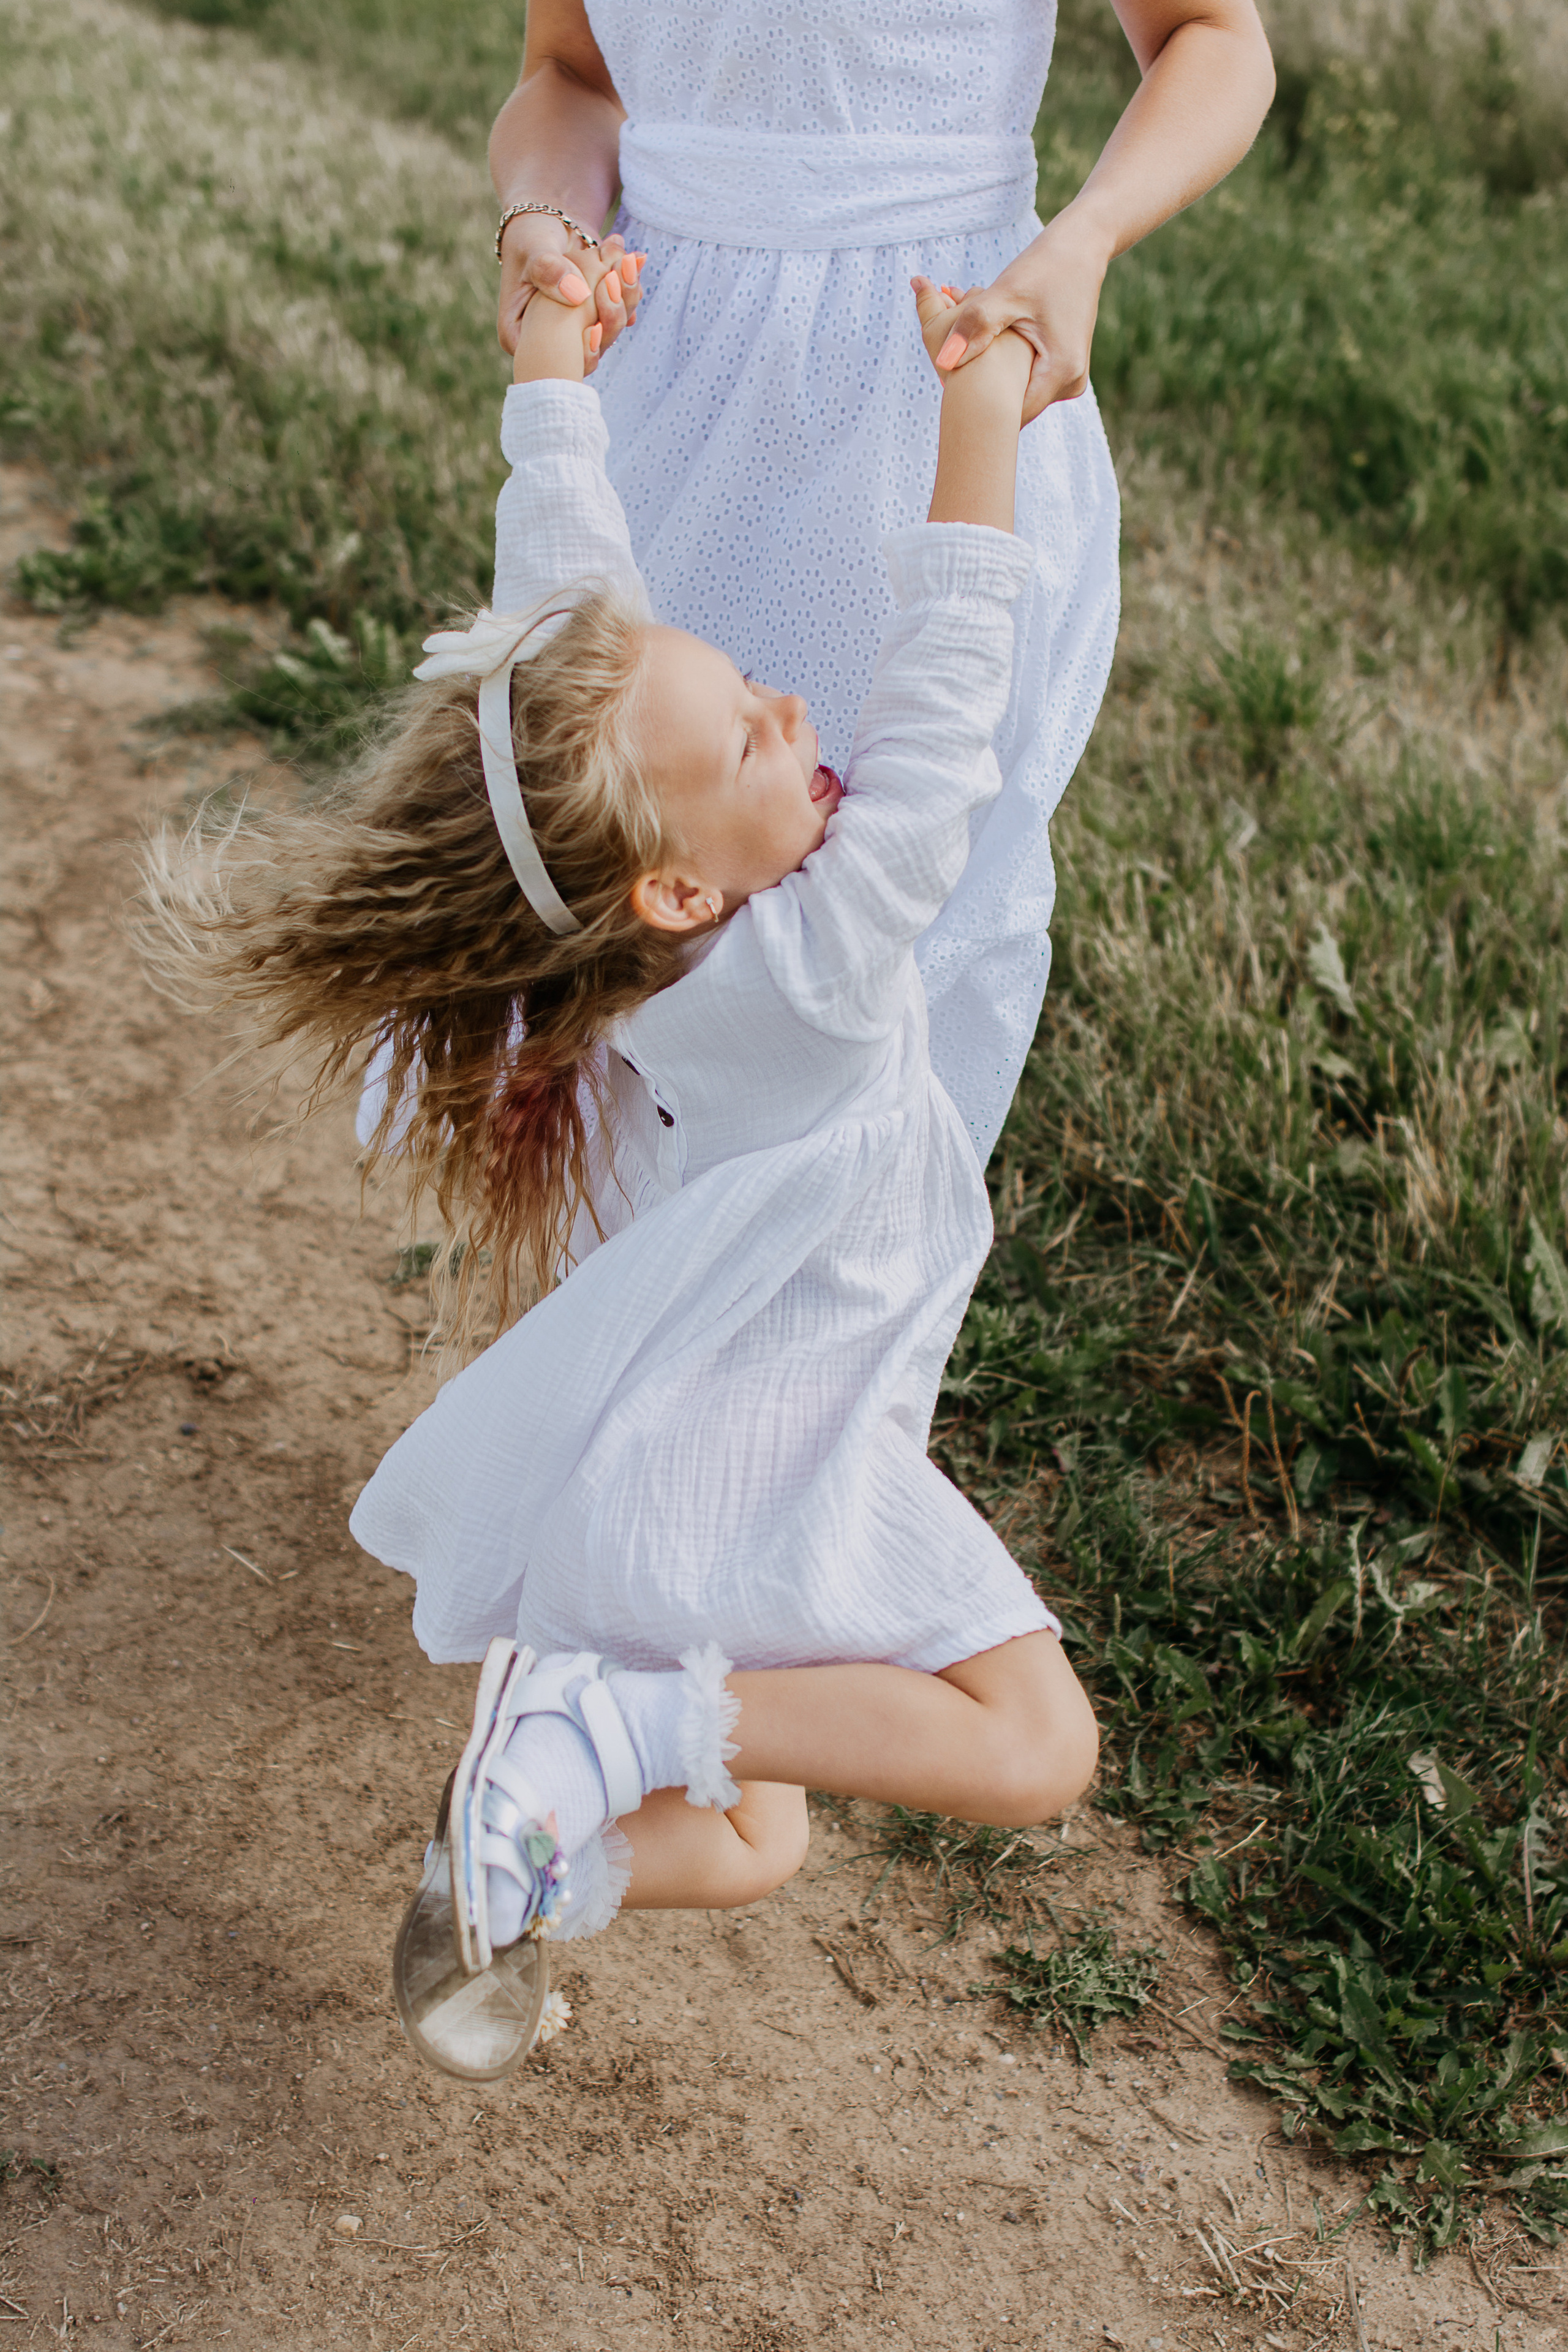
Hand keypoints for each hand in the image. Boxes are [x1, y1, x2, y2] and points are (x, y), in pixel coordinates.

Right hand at [512, 240, 634, 383]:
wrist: (549, 223)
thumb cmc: (530, 236)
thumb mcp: (533, 249)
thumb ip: (549, 270)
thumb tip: (579, 295)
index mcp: (522, 336)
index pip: (552, 359)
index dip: (578, 350)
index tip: (596, 327)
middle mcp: (550, 341)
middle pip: (587, 349)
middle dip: (610, 315)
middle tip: (617, 276)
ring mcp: (576, 333)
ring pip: (608, 332)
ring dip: (625, 297)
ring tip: (629, 260)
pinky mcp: (597, 319)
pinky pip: (619, 315)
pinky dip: (628, 290)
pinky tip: (633, 264)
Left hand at [926, 213, 1110, 425]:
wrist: (1080, 250)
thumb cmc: (1044, 267)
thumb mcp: (1005, 294)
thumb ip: (975, 326)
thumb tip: (943, 362)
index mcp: (1062, 373)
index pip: (1012, 415)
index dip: (977, 408)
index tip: (949, 394)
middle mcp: (1070, 385)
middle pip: (1015, 407)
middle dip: (983, 392)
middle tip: (949, 370)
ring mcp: (1070, 380)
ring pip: (1019, 394)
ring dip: (993, 380)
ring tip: (967, 356)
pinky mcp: (1064, 372)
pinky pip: (1027, 381)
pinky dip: (1006, 370)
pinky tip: (986, 352)